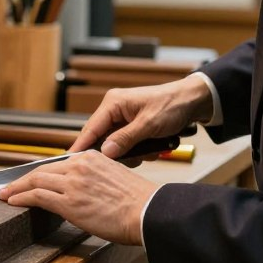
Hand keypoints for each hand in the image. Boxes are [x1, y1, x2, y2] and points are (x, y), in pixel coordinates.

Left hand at [0, 150, 158, 244]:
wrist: (148, 212)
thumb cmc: (138, 202)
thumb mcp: (113, 178)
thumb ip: (93, 178)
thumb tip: (81, 190)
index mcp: (90, 158)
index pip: (57, 164)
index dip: (39, 172)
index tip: (30, 178)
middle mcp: (79, 166)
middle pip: (42, 170)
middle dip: (22, 179)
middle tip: (9, 186)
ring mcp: (72, 183)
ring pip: (36, 181)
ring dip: (16, 188)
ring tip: (5, 194)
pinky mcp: (69, 201)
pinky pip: (37, 196)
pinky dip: (22, 197)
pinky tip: (13, 201)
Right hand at [70, 75, 212, 158]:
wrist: (194, 101)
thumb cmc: (172, 105)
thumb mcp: (149, 124)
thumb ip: (125, 139)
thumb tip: (105, 152)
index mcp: (113, 103)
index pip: (90, 128)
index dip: (81, 146)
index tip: (69, 162)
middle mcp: (114, 110)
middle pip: (102, 139)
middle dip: (117, 153)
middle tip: (132, 159)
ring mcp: (123, 118)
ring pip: (116, 144)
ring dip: (133, 152)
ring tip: (150, 151)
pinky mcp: (133, 126)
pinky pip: (128, 144)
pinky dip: (140, 150)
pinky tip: (153, 148)